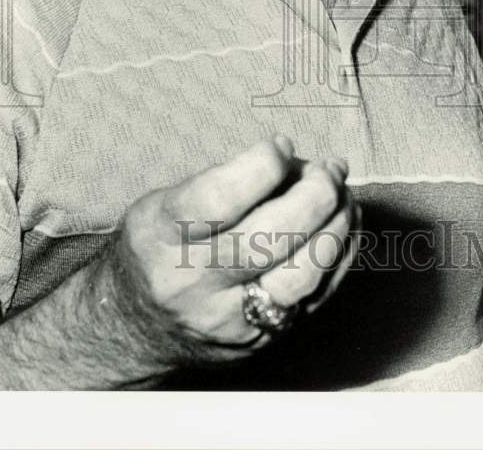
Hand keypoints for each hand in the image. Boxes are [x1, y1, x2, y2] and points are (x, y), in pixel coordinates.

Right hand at [102, 135, 356, 371]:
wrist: (137, 326)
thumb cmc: (158, 245)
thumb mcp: (165, 202)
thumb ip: (221, 181)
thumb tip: (294, 164)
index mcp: (161, 234)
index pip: (217, 201)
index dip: (260, 167)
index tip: (280, 144)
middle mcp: (192, 280)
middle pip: (266, 240)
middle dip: (312, 196)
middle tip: (329, 169)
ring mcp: (228, 316)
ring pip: (298, 276)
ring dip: (335, 228)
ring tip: (343, 195)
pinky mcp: (259, 337)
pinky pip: (314, 297)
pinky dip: (339, 255)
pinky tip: (344, 224)